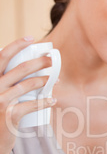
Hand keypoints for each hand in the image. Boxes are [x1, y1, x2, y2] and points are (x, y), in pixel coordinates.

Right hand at [0, 37, 55, 153]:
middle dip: (39, 62)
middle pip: (20, 68)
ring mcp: (0, 101)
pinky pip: (32, 104)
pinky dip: (44, 102)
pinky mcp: (9, 115)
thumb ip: (6, 82)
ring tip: (54, 81)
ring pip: (28, 85)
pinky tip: (52, 100)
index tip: (31, 39)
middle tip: (51, 60)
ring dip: (44, 81)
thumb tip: (31, 69)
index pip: (2, 56)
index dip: (16, 45)